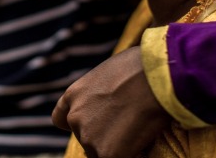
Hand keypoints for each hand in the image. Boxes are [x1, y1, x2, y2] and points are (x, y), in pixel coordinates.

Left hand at [52, 47, 170, 157]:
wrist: (155, 78)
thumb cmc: (141, 66)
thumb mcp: (110, 71)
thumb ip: (101, 90)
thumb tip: (112, 97)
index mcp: (74, 94)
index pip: (61, 119)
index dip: (78, 123)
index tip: (91, 123)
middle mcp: (75, 118)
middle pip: (84, 137)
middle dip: (101, 134)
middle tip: (125, 124)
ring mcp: (88, 138)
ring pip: (100, 151)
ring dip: (115, 145)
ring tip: (136, 126)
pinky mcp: (106, 155)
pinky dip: (128, 154)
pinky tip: (140, 138)